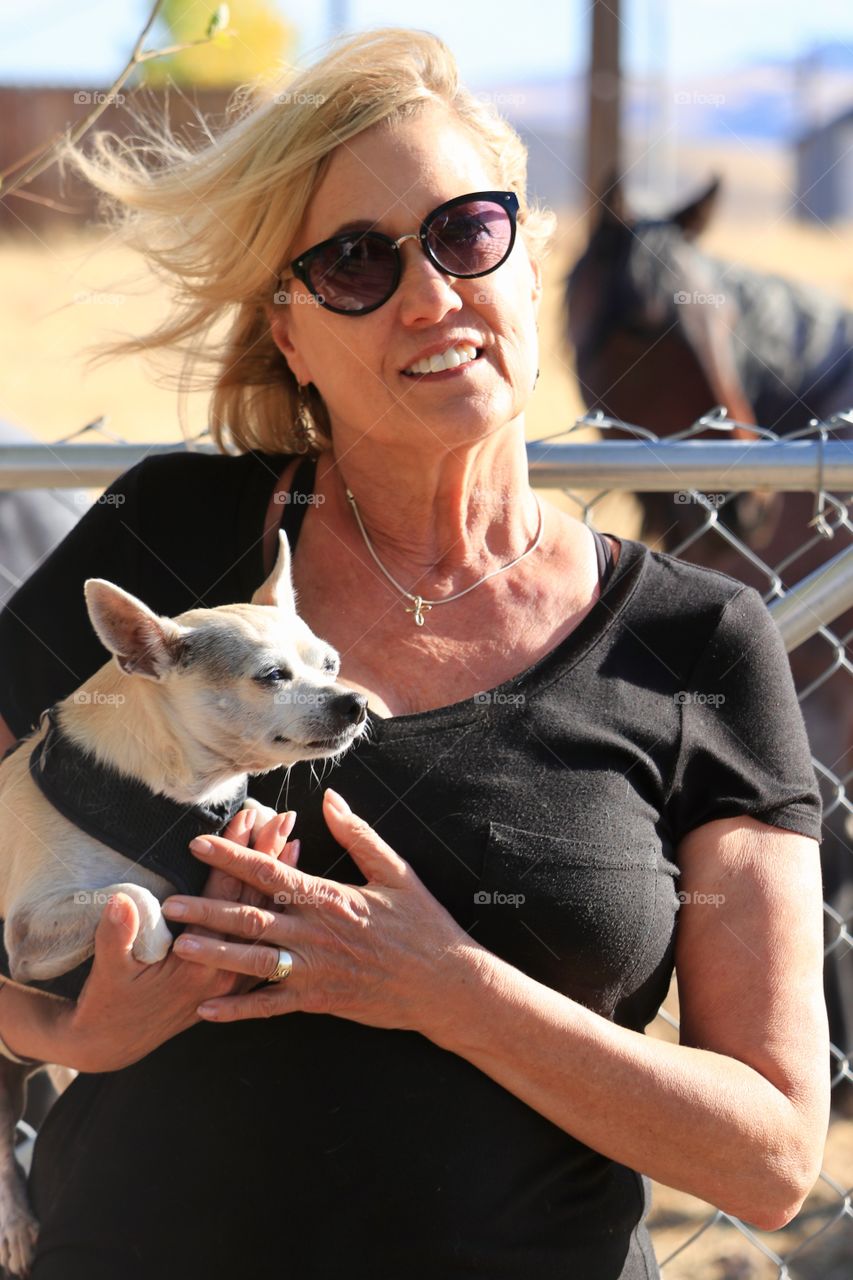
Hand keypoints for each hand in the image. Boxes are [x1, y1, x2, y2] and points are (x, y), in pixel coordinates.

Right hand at [57, 806, 297, 1071]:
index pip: (222, 894)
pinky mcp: (235, 981)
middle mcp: (224, 967)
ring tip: (295, 841)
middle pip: (252, 901)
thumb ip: (116, 937)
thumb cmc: (110, 1004)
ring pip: (265, 919)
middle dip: (266, 857)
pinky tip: (288, 886)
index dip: (233, 854)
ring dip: (278, 881)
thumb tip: (120, 901)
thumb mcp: (107, 972)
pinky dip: (278, 910)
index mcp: (197, 962)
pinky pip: (266, 940)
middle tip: (283, 818)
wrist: (114, 1043)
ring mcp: (233, 976)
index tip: (247, 817)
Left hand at [161, 789, 479, 1036]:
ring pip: (253, 961)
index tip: (199, 844)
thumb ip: (358, 833)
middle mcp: (315, 932)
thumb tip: (329, 799)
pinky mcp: (319, 1000)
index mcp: (329, 896)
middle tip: (170, 904)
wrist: (445, 984)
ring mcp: (315, 970)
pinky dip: (238, 1010)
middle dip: (208, 909)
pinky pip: (271, 1007)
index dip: (232, 857)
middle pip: (251, 917)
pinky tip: (207, 1010)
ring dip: (214, 954)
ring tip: (179, 947)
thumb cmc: (422, 923)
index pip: (270, 871)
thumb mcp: (395, 870)